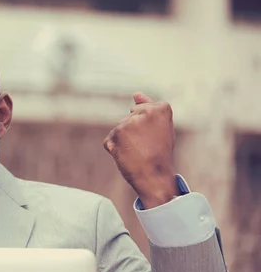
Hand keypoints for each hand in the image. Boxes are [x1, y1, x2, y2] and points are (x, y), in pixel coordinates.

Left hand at [103, 92, 178, 208]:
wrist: (154, 177)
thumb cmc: (159, 154)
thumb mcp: (160, 128)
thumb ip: (148, 108)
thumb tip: (135, 94)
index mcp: (162, 107)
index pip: (142, 110)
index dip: (146, 127)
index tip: (155, 138)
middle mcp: (146, 111)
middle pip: (130, 117)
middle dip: (134, 131)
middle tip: (147, 146)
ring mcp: (130, 121)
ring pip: (120, 128)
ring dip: (124, 141)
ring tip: (137, 152)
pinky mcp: (117, 132)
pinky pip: (110, 139)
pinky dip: (114, 149)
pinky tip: (126, 156)